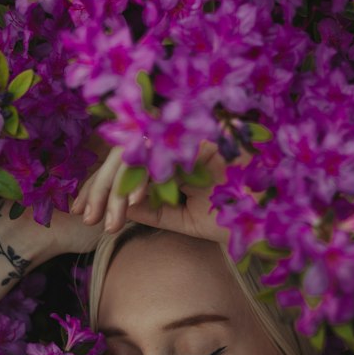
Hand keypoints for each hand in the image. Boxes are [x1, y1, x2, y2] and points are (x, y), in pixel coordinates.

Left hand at [70, 142, 239, 247]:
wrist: (270, 219)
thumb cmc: (234, 219)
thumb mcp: (182, 219)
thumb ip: (152, 210)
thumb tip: (116, 206)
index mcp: (172, 159)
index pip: (128, 167)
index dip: (101, 188)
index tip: (83, 213)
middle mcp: (177, 142)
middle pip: (125, 155)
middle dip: (99, 187)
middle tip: (86, 217)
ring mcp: (187, 135)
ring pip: (136, 152)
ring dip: (116, 186)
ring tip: (108, 218)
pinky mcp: (198, 135)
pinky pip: (159, 152)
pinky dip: (142, 177)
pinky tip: (131, 202)